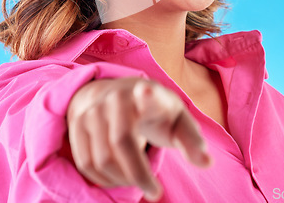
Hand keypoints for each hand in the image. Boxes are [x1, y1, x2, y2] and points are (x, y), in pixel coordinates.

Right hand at [67, 77, 211, 200]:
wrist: (117, 94)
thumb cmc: (154, 110)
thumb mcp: (176, 119)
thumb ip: (191, 140)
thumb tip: (207, 162)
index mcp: (146, 93)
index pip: (146, 93)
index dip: (146, 95)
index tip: (145, 93)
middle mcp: (115, 97)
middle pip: (122, 143)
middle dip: (138, 175)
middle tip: (153, 191)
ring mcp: (92, 109)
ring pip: (102, 159)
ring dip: (120, 179)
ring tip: (136, 180)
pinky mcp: (76, 123)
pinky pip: (85, 163)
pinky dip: (102, 178)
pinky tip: (118, 177)